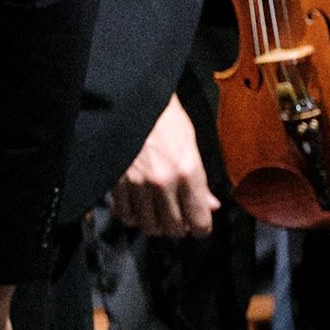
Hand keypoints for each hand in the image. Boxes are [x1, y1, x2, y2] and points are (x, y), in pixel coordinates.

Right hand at [110, 92, 218, 236]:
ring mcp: (138, 184)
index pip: (200, 221)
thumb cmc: (165, 118)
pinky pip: (126, 215)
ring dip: (155, 225)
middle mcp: (164, 182)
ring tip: (157, 214)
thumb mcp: (190, 144)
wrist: (132, 100)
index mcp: (187, 171)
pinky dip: (133, 217)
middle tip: (178, 219)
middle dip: (179, 228)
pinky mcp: (117, 182)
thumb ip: (200, 180)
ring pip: (149, 226)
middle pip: (174, 229)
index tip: (199, 226)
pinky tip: (138, 208)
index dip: (201, 228)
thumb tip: (211, 205)